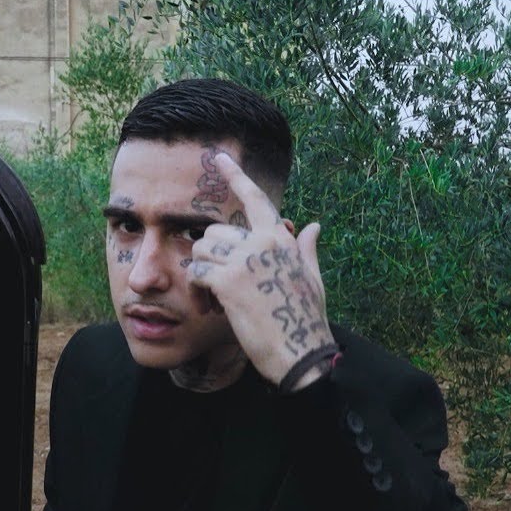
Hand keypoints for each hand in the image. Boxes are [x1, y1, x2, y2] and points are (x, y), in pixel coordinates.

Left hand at [189, 152, 334, 387]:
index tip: (218, 158)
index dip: (235, 176)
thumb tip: (313, 226)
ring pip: (201, 249)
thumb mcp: (311, 278)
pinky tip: (211, 307)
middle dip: (210, 255)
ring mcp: (243, 260)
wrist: (300, 353)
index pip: (255, 199)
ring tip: (217, 298)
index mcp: (280, 239)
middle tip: (219, 285)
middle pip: (214, 231)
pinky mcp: (227, 281)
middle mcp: (262, 242)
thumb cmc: (306, 318)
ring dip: (202, 273)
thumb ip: (305, 248)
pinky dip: (198, 290)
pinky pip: (197, 273)